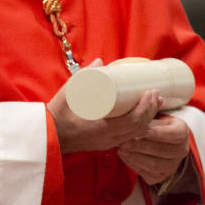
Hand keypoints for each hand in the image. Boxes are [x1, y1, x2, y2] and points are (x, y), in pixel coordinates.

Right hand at [48, 87, 162, 154]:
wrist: (47, 137)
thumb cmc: (57, 116)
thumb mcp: (68, 92)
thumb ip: (85, 76)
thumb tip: (100, 61)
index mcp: (103, 128)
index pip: (134, 120)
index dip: (146, 107)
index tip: (150, 92)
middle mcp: (108, 139)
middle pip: (139, 128)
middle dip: (150, 111)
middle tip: (156, 95)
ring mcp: (107, 143)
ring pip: (135, 134)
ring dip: (146, 119)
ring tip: (152, 104)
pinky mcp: (104, 143)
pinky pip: (128, 137)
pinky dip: (137, 127)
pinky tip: (139, 117)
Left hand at [116, 116, 189, 184]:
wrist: (157, 139)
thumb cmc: (153, 124)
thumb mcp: (154, 115)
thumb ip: (147, 117)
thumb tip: (135, 116)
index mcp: (182, 132)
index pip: (172, 134)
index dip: (155, 133)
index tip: (138, 130)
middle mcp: (181, 151)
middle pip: (160, 150)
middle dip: (139, 146)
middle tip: (123, 142)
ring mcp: (173, 165)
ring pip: (154, 165)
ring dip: (135, 157)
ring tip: (121, 149)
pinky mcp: (162, 176)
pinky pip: (148, 174)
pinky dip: (134, 165)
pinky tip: (124, 156)